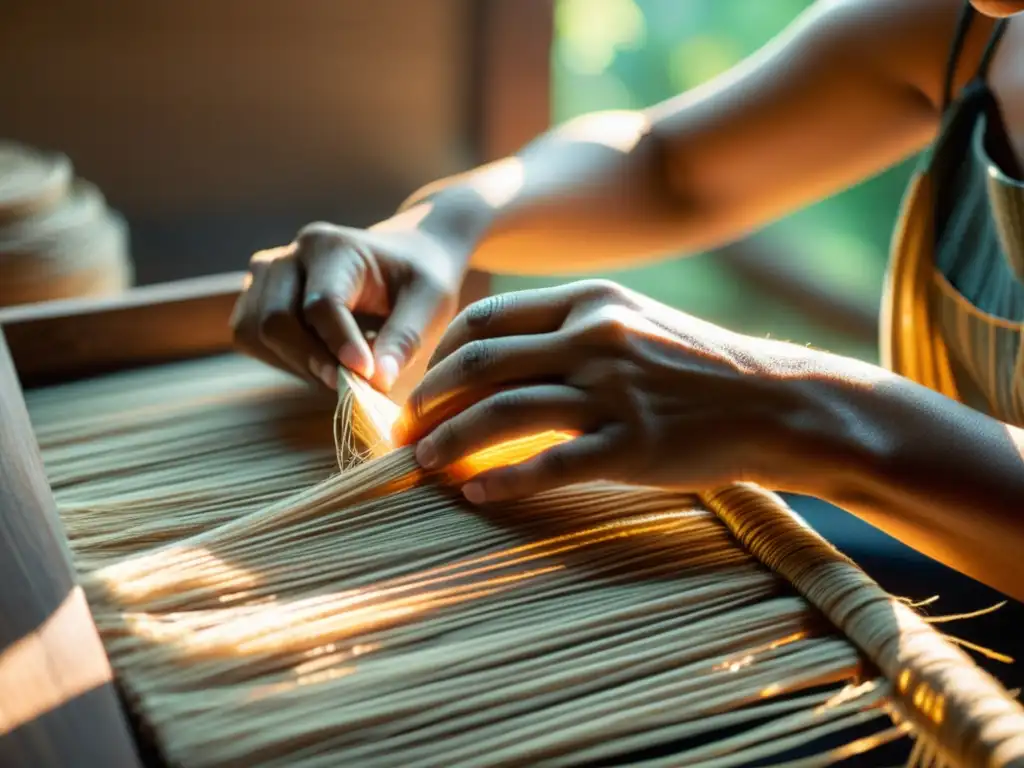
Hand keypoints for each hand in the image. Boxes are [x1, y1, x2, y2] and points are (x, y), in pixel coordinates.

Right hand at [231, 214, 465, 392]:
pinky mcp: (256, 296)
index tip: (367, 377)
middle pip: (277, 319)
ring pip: (256, 331)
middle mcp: (291, 255)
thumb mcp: (430, 303)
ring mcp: (266, 274)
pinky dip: (283, 359)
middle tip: (353, 384)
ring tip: (342, 371)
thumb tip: (377, 381)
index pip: (322, 303)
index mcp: (333, 246)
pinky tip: (321, 361)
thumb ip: (405, 339)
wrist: (404, 261)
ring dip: (297, 363)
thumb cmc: (418, 281)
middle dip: (313, 361)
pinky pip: (251, 337)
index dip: (341, 345)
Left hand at [395, 280, 825, 502]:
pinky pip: (549, 465)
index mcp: (590, 302)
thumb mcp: (636, 322)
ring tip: (423, 461)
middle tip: (405, 428)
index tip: (422, 384)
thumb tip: (505, 354)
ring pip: (502, 413)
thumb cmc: (701, 366)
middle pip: (481, 364)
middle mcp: (594, 339)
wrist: (779, 402)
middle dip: (429, 398)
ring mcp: (613, 392)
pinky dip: (504, 481)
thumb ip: (573, 329)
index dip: (441, 353)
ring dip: (450, 439)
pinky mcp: (632, 447)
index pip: (486, 318)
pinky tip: (478, 493)